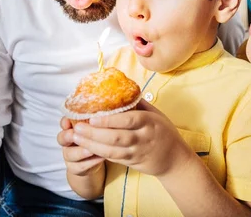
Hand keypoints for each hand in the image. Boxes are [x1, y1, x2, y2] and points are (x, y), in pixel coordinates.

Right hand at [58, 117, 104, 176]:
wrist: (95, 158)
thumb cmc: (96, 137)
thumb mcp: (96, 127)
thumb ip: (94, 119)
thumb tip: (102, 109)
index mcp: (70, 128)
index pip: (64, 123)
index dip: (65, 122)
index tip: (69, 121)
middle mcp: (67, 141)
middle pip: (61, 138)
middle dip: (67, 136)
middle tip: (75, 134)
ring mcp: (69, 155)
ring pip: (69, 154)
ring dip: (81, 151)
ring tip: (92, 149)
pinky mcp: (74, 168)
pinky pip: (78, 167)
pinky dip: (90, 163)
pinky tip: (101, 158)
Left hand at [73, 100, 193, 177]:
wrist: (174, 158)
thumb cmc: (163, 131)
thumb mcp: (156, 114)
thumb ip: (138, 104)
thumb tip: (120, 89)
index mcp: (150, 122)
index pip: (128, 120)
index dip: (109, 120)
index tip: (92, 117)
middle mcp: (143, 138)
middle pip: (116, 137)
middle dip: (94, 133)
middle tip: (77, 127)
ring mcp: (137, 152)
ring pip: (112, 151)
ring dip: (92, 145)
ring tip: (76, 137)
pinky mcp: (132, 162)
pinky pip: (114, 159)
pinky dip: (99, 153)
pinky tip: (86, 147)